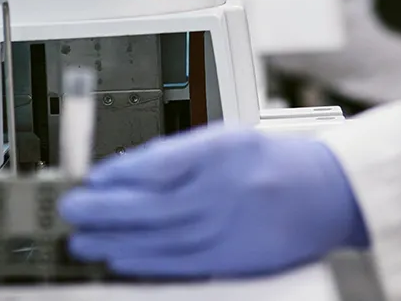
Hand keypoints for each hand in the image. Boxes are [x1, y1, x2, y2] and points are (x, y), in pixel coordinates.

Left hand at [60, 127, 368, 278]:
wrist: (329, 192)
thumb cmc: (276, 162)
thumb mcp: (228, 138)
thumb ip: (180, 153)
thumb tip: (129, 170)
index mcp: (221, 152)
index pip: (157, 163)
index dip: (118, 173)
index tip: (91, 177)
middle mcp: (223, 190)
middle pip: (150, 204)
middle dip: (104, 208)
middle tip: (71, 208)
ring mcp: (228, 227)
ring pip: (159, 238)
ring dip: (115, 240)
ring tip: (83, 239)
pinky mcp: (233, 258)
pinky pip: (180, 263)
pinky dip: (145, 262)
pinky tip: (120, 259)